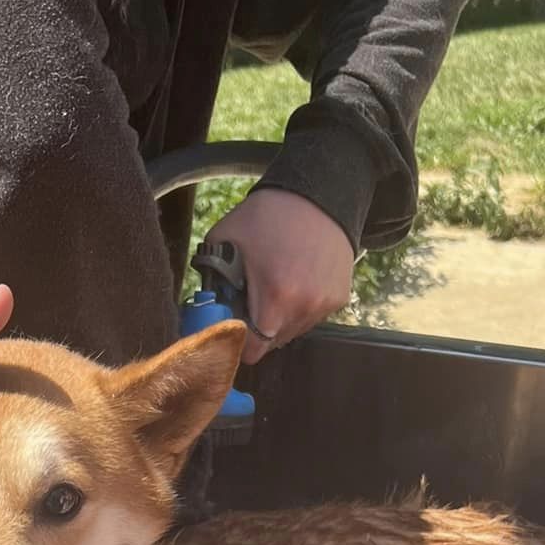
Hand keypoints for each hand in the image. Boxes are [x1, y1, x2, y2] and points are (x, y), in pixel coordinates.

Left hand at [206, 188, 353, 364]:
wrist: (319, 193)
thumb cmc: (267, 215)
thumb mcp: (224, 240)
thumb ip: (211, 280)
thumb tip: (204, 309)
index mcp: (275, 297)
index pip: (253, 351)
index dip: (239, 341)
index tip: (234, 324)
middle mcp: (304, 307)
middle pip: (273, 343)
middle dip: (259, 328)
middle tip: (253, 299)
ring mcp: (325, 304)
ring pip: (293, 332)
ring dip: (280, 318)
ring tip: (277, 285)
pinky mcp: (339, 298)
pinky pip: (312, 317)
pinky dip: (301, 307)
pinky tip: (297, 279)